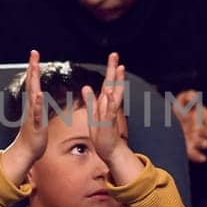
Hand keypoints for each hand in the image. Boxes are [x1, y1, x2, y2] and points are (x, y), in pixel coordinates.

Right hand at [0, 50, 47, 184]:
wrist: (26, 152)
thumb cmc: (34, 136)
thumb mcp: (38, 117)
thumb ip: (38, 106)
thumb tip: (38, 97)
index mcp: (33, 104)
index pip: (33, 82)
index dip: (34, 68)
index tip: (34, 55)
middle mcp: (31, 107)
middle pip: (32, 83)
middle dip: (33, 68)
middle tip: (33, 53)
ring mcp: (32, 115)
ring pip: (33, 95)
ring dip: (34, 81)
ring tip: (35, 68)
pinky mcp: (36, 124)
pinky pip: (36, 113)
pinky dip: (37, 104)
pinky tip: (39, 95)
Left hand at [82, 53, 136, 181]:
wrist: (109, 150)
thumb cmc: (102, 134)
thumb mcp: (93, 115)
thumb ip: (91, 101)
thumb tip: (86, 87)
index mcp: (105, 102)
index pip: (108, 82)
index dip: (111, 69)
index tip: (113, 56)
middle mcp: (110, 105)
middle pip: (113, 84)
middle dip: (115, 70)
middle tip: (116, 56)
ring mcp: (111, 113)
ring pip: (115, 94)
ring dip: (117, 82)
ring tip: (119, 69)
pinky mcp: (109, 123)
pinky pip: (109, 110)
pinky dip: (110, 101)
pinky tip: (109, 93)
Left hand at [170, 89, 206, 163]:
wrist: (161, 124)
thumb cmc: (175, 111)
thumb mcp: (180, 101)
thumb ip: (188, 96)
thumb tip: (195, 96)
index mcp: (199, 117)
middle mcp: (198, 128)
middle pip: (206, 131)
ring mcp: (193, 139)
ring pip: (201, 142)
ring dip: (204, 143)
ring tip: (205, 143)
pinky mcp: (187, 149)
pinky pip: (194, 154)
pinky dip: (199, 156)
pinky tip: (203, 158)